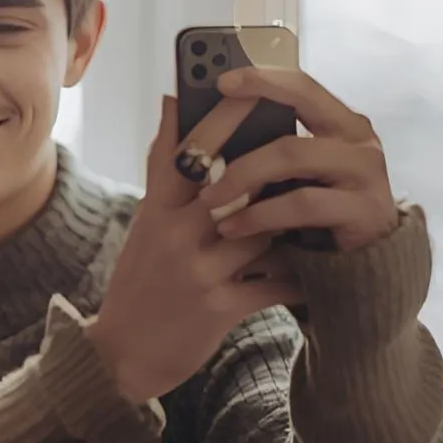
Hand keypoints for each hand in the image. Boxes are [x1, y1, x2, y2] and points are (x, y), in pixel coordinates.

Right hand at [88, 96, 302, 403]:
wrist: (120, 356)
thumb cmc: (140, 283)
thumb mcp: (145, 222)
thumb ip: (163, 166)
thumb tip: (172, 101)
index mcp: (157, 210)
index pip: (186, 148)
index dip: (218, 116)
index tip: (247, 86)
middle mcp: (176, 235)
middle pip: (233, 181)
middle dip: (274, 163)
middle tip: (311, 145)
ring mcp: (198, 271)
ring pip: (264, 231)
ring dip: (295, 223)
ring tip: (322, 211)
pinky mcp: (218, 308)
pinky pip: (274, 284)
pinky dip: (300, 276)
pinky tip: (319, 269)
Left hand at [193, 68, 397, 252]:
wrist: (360, 269)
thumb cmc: (314, 218)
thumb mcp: (284, 178)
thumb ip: (255, 146)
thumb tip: (186, 111)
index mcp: (339, 122)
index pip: (301, 85)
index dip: (262, 78)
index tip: (221, 81)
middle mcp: (358, 140)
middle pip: (297, 110)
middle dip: (238, 127)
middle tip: (195, 155)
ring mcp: (365, 173)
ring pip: (294, 155)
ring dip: (242, 176)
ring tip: (207, 200)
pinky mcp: (363, 211)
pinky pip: (302, 204)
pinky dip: (260, 215)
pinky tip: (233, 227)